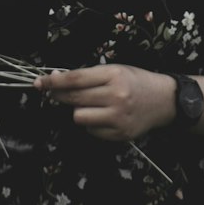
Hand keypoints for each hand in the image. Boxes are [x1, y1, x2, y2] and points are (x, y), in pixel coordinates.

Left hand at [33, 65, 175, 141]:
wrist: (163, 100)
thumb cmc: (135, 81)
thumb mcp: (115, 70)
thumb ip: (89, 76)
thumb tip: (58, 80)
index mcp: (114, 75)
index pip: (76, 78)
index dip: (54, 81)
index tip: (39, 82)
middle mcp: (116, 96)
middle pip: (74, 98)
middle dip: (58, 95)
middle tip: (51, 92)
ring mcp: (118, 117)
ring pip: (79, 117)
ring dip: (78, 111)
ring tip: (88, 105)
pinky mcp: (120, 134)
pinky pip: (91, 131)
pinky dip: (91, 124)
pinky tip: (102, 116)